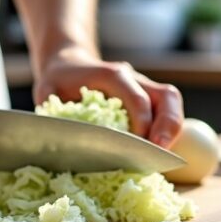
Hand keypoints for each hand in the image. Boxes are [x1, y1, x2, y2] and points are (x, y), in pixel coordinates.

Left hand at [35, 48, 184, 147]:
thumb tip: (58, 137)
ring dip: (172, 130)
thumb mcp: (47, 91)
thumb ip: (53, 110)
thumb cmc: (58, 81)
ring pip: (172, 102)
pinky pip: (167, 111)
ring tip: (163, 157)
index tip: (138, 145)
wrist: (69, 65)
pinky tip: (158, 152)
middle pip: (166, 96)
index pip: (136, 95)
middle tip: (160, 152)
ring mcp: (145, 86)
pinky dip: (168, 131)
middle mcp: (134, 77)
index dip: (141, 120)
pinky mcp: (149, 98)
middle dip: (168, 125)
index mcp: (111, 74)